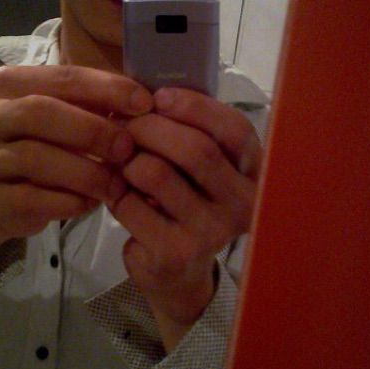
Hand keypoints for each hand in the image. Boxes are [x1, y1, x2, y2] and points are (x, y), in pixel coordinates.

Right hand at [0, 65, 152, 239]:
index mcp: (10, 83)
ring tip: (117, 183)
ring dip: (86, 171)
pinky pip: (33, 198)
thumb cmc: (50, 144)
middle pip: (40, 111)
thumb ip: (99, 104)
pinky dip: (69, 200)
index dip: (107, 88)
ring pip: (36, 158)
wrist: (7, 197)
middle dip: (92, 129)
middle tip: (128, 148)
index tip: (144, 104)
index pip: (63, 76)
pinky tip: (92, 202)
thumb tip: (148, 101)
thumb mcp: (72, 116)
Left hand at [106, 87, 261, 349]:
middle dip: (151, 128)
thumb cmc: (190, 202)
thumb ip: (191, 131)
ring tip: (123, 161)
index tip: (159, 97)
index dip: (195, 106)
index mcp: (253, 173)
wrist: (180, 272)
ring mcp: (211, 232)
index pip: (235, 130)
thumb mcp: (202, 167)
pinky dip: (116, 192)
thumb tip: (146, 95)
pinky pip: (131, 205)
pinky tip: (119, 193)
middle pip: (196, 150)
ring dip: (129, 160)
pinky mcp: (175, 253)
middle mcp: (241, 203)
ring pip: (156, 174)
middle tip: (127, 125)